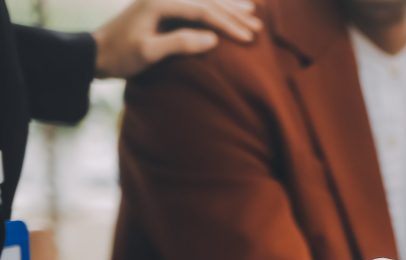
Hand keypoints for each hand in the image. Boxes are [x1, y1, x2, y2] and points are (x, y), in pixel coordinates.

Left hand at [92, 0, 262, 78]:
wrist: (95, 53)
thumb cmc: (120, 56)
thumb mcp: (148, 52)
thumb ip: (180, 43)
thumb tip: (213, 39)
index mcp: (159, 3)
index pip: (202, 11)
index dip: (227, 24)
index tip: (248, 39)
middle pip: (207, 1)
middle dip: (234, 14)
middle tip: (258, 28)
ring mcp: (163, 0)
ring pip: (204, 0)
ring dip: (229, 7)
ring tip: (253, 13)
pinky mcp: (164, 8)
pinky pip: (195, 5)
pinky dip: (214, 8)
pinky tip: (227, 8)